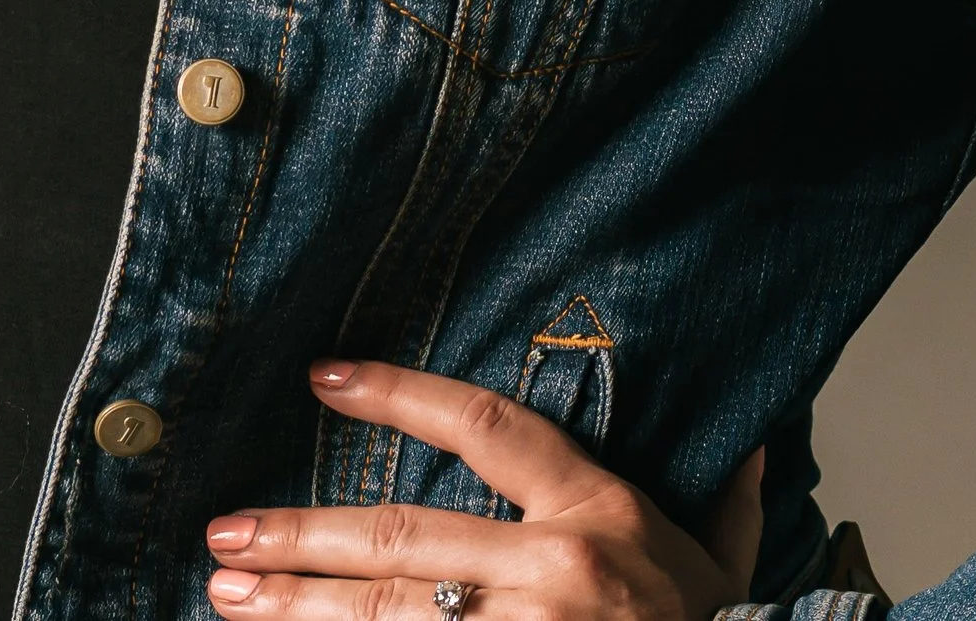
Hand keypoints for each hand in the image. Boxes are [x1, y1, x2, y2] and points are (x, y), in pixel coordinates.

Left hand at [206, 360, 764, 620]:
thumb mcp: (730, 566)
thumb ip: (726, 506)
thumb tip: (751, 445)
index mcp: (596, 510)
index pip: (481, 425)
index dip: (398, 393)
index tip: (325, 378)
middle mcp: (550, 569)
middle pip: (399, 535)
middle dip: (301, 533)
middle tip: (224, 533)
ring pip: (387, 616)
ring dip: (297, 608)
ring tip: (229, 598)